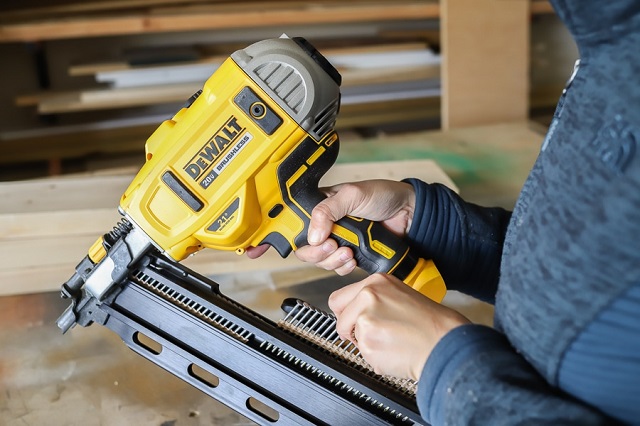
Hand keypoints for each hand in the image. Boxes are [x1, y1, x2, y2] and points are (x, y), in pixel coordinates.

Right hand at [253, 180, 414, 273]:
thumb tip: (313, 234)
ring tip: (347, 249)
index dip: (268, 234)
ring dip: (330, 259)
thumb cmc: (383, 196)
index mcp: (318, 205)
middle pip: (300, 247)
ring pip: (317, 260)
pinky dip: (342, 266)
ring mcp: (335, 241)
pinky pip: (334, 268)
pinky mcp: (348, 255)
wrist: (409, 216)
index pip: (287, 219)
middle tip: (331, 244)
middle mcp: (323, 224)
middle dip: (314, 251)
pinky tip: (353, 257)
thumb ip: (328, 210)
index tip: (253, 247)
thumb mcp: (353, 194)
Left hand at [329, 273, 469, 379]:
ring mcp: (366, 320)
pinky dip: (376, 357)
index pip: (339, 299)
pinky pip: (363, 354)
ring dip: (367, 344)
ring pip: (353, 338)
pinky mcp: (368, 343)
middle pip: (339, 319)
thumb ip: (374, 299)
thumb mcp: (400, 294)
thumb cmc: (430, 322)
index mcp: (376, 282)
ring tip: (392, 340)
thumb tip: (354, 310)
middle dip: (349, 329)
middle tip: (371, 334)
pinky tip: (394, 349)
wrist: (445, 342)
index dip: (346, 313)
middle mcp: (368, 297)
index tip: (353, 319)